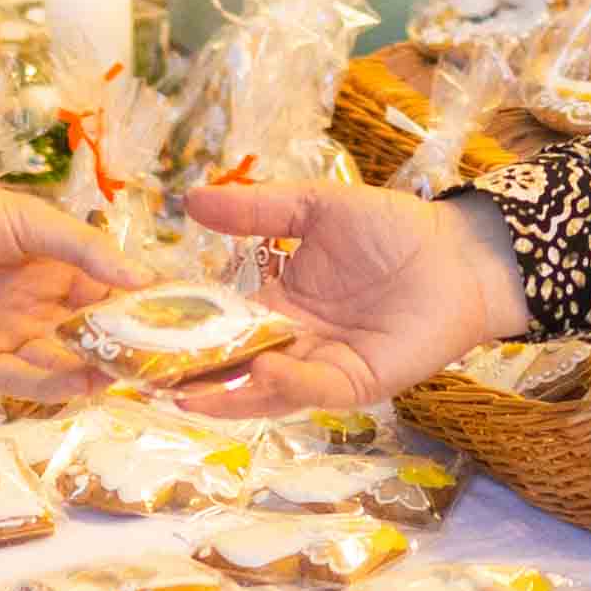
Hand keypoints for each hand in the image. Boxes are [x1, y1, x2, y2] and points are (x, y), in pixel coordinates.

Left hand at [0, 173, 147, 396]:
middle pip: (88, 334)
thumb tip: (142, 279)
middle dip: (122, 349)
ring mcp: (6, 334)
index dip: (140, 309)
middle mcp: (35, 305)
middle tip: (161, 364)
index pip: (107, 293)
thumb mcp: (28, 220)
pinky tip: (83, 385)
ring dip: (91, 372)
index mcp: (53, 267)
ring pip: (59, 362)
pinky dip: (51, 387)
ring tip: (127, 377)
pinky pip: (18, 380)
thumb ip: (83, 248)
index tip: (181, 325)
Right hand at [165, 180, 533, 415]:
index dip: (179, 328)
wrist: (458, 253)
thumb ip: (256, 211)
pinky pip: (313, 387)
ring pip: (263, 388)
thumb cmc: (392, 228)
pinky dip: (286, 382)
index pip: (217, 323)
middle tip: (139, 379)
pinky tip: (259, 368)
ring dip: (226, 392)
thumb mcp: (315, 209)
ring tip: (184, 392)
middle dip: (188, 376)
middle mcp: (292, 342)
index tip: (132, 328)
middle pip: (230, 365)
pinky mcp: (356, 382)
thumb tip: (190, 199)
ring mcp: (322, 366)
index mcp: (277, 302)